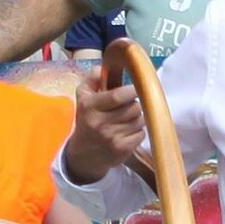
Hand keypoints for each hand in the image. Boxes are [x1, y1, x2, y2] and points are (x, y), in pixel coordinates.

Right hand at [63, 68, 144, 183]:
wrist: (83, 155)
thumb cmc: (87, 120)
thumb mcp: (83, 98)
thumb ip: (91, 80)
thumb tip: (101, 68)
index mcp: (89, 106)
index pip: (117, 96)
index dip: (132, 90)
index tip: (136, 88)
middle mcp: (99, 123)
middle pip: (133, 107)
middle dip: (136, 104)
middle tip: (130, 105)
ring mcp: (111, 138)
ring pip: (140, 120)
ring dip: (138, 117)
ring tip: (128, 119)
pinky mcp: (121, 150)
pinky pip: (141, 134)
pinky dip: (138, 131)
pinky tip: (129, 132)